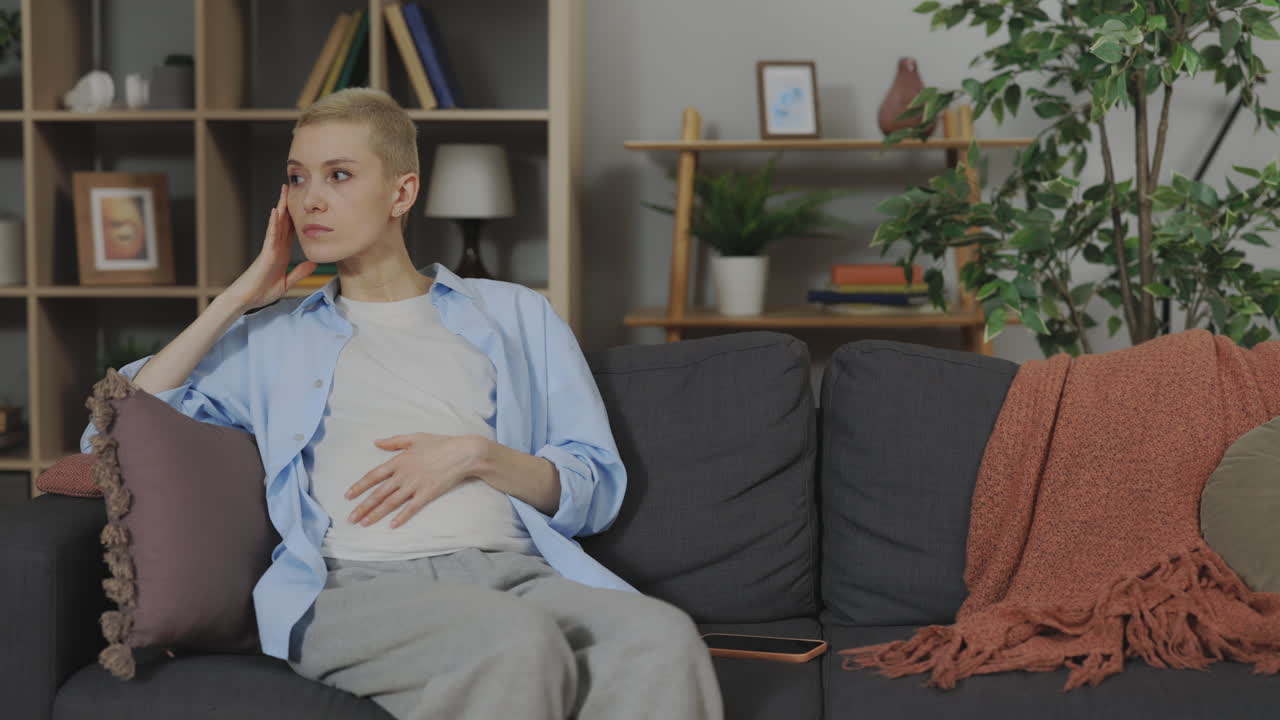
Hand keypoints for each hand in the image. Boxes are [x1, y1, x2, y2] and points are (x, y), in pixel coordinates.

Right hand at [222, 184, 316, 311]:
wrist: (246, 299)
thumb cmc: (262, 291)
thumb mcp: (286, 282)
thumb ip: (299, 272)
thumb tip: (313, 263)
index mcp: (281, 253)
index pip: (291, 232)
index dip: (297, 218)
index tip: (304, 206)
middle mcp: (275, 247)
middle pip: (284, 222)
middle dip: (288, 205)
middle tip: (292, 187)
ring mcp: (270, 248)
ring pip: (277, 224)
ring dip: (281, 207)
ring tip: (284, 191)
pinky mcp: (266, 253)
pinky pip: (271, 235)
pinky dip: (274, 223)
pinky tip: (277, 211)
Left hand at [346, 433, 488, 528]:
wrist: (464, 453)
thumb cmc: (440, 443)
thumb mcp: (415, 437)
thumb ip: (394, 441)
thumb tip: (376, 442)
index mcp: (399, 460)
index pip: (373, 476)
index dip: (359, 487)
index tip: (348, 496)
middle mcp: (404, 474)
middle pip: (378, 493)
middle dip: (363, 507)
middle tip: (350, 519)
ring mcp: (415, 485)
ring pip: (391, 502)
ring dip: (376, 514)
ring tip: (364, 523)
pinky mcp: (428, 493)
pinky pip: (411, 508)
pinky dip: (401, 517)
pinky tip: (392, 525)